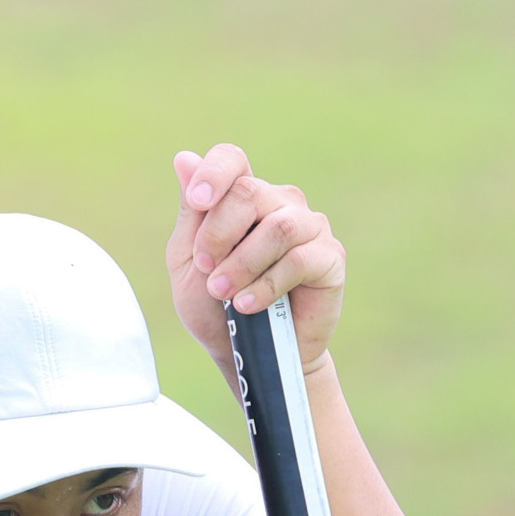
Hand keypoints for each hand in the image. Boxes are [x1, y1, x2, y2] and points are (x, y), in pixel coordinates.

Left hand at [166, 144, 345, 380]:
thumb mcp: (189, 263)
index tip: (198, 202)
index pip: (232, 160)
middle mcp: (280, 202)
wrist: (249, 357)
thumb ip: (191, 215)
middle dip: (219, 234)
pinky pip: (299, 259)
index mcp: (244, 197)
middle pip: (250, 192)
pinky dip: (267, 284)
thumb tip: (184, 158)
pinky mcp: (330, 257)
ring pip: (278, 226)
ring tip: (224, 294)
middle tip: (206, 271)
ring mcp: (309, 227)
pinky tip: (248, 305)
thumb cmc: (216, 309)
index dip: (213, 173)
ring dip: (243, 263)